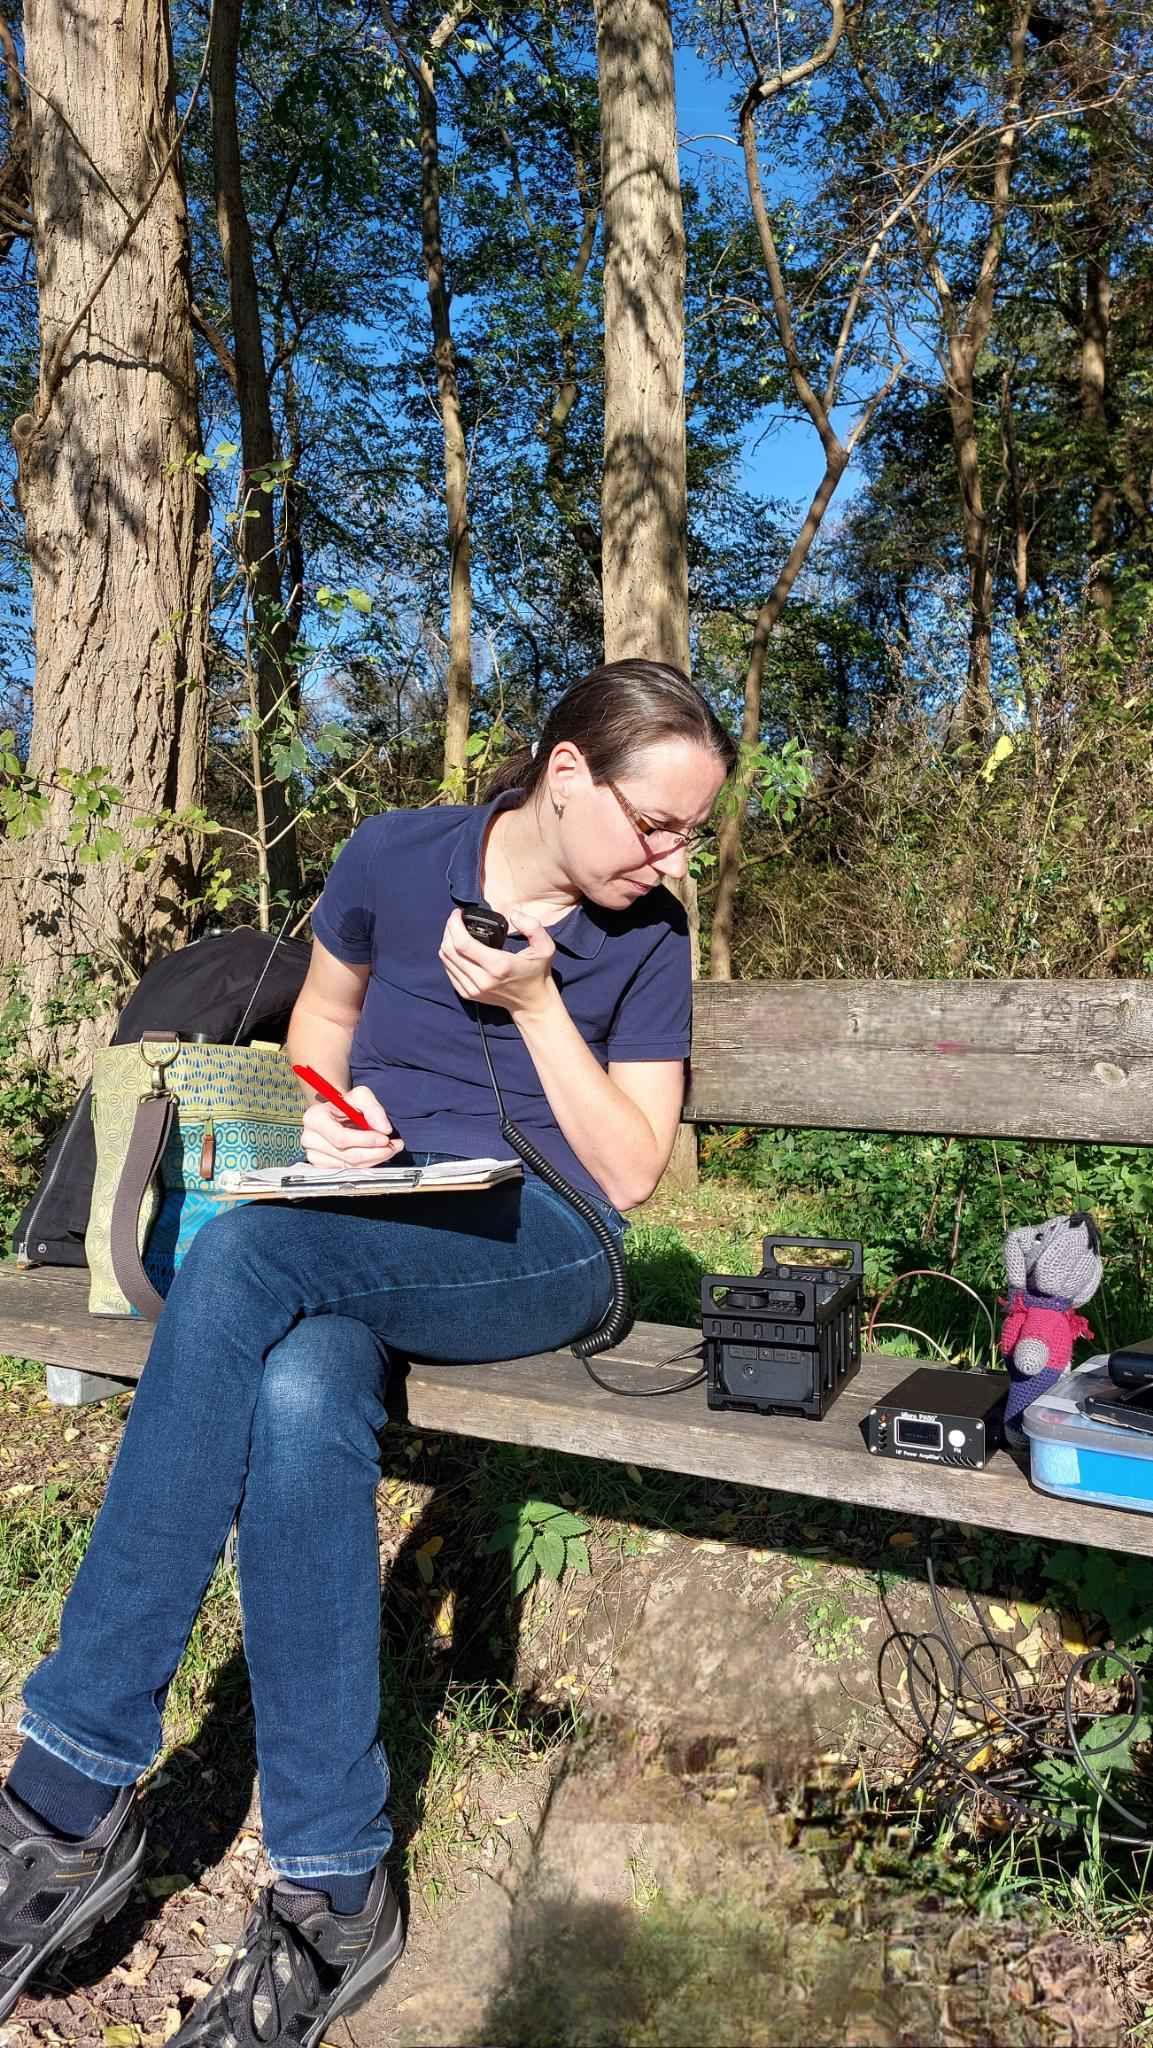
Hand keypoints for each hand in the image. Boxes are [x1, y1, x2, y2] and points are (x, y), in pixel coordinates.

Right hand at [300, 1085, 404, 1169]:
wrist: (336, 1113)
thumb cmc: (346, 1104)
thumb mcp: (361, 1096)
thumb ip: (373, 1108)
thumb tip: (383, 1128)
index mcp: (314, 1118)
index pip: (341, 1138)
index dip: (365, 1141)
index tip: (385, 1138)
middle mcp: (310, 1138)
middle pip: (347, 1155)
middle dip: (375, 1152)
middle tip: (394, 1145)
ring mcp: (314, 1155)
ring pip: (350, 1166)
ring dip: (374, 1159)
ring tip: (389, 1149)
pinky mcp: (322, 1166)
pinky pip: (348, 1171)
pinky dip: (366, 1164)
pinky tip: (375, 1154)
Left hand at [439, 907, 555, 1016]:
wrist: (532, 1003)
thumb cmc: (537, 972)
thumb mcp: (545, 947)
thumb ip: (533, 926)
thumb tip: (514, 915)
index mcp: (498, 965)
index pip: (462, 943)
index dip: (454, 925)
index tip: (458, 913)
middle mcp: (482, 979)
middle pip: (449, 950)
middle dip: (448, 929)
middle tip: (456, 919)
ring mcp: (473, 989)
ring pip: (446, 960)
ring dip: (446, 941)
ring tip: (455, 930)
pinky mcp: (467, 994)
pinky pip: (448, 971)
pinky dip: (448, 956)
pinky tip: (456, 947)